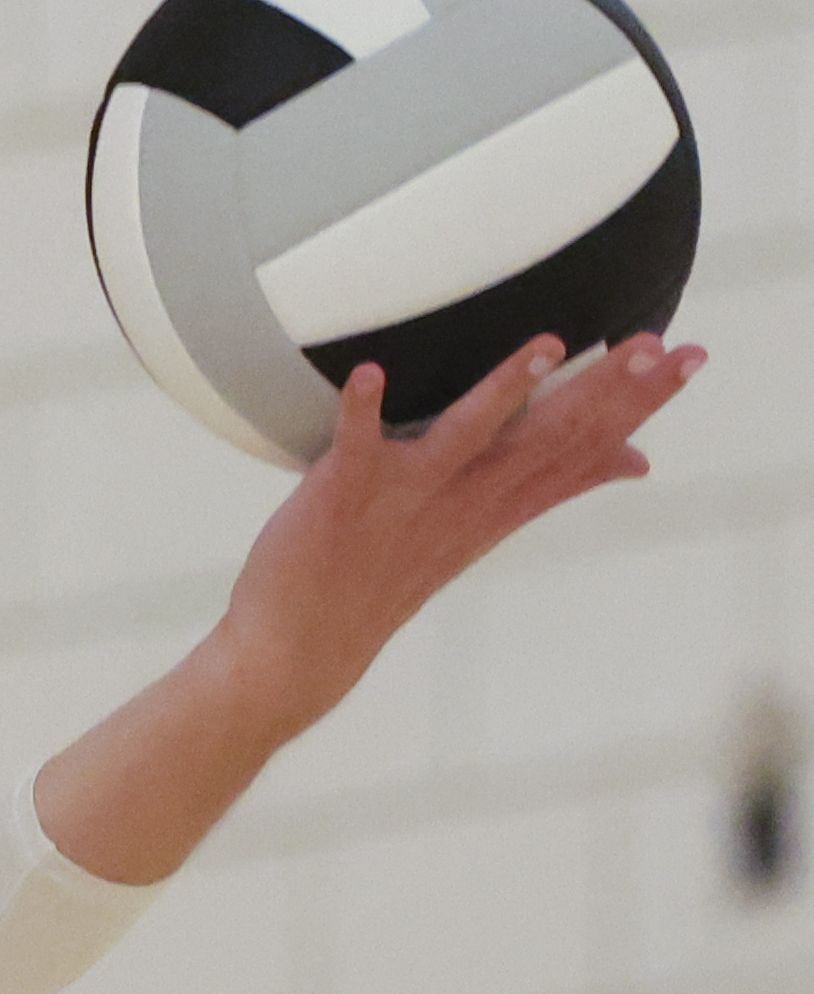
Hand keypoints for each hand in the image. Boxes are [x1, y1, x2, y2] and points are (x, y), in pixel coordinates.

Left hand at [218, 329, 706, 736]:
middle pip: (548, 440)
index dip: (640, 403)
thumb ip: (551, 486)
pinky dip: (361, 411)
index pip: (585, 448)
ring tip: (545, 344)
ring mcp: (404, 501)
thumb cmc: (388, 575)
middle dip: (606, 390)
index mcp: (498, 507)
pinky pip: (354, 447)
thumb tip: (635, 461)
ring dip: (505, 392)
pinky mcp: (342, 498)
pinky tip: (368, 372)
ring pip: (466, 439)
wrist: (301, 649)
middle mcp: (463, 503)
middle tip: (663, 345)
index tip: (693, 356)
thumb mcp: (483, 529)